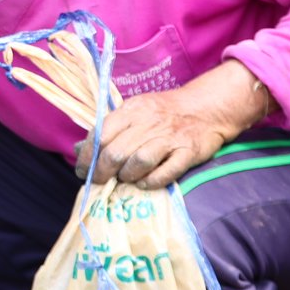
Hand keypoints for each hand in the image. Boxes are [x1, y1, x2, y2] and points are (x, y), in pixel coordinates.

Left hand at [75, 60, 272, 187]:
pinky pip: (165, 172)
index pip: (101, 134)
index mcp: (132, 110)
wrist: (206, 107)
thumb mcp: (135, 111)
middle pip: (117, 152)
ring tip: (126, 179)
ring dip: (127, 176)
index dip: (88, 156)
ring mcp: (169, 138)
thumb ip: (110, 129)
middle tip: (101, 181)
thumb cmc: (165, 112)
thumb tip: (82, 150)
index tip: (82, 170)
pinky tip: (145, 183)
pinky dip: (151, 182)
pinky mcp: (188, 152)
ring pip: (138, 162)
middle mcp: (149, 122)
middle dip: (103, 172)